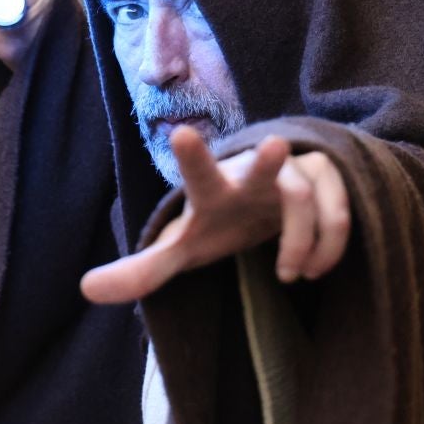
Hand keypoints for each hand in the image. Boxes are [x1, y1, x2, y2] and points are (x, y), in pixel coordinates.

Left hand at [80, 127, 350, 304]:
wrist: (267, 202)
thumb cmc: (220, 222)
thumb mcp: (184, 248)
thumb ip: (143, 269)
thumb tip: (85, 289)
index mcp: (212, 189)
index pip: (197, 172)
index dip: (190, 157)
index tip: (179, 134)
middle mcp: (252, 174)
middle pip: (263, 167)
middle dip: (269, 161)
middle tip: (275, 146)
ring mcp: (293, 171)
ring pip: (305, 201)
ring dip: (303, 243)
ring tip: (292, 276)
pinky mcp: (327, 178)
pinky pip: (337, 210)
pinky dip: (329, 245)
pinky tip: (315, 269)